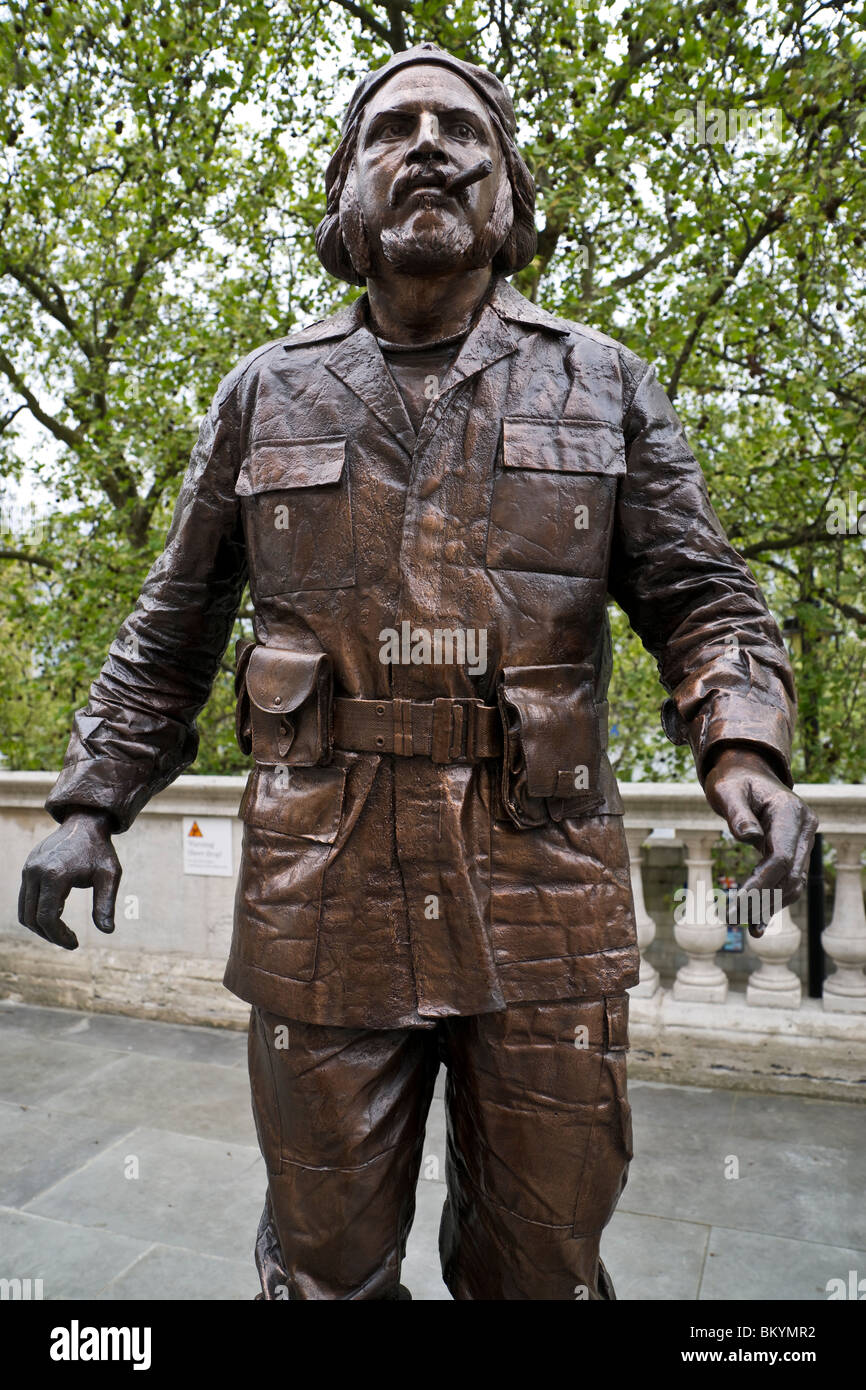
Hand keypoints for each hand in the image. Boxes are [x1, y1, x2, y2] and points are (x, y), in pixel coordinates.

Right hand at [18, 810, 120, 949]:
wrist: (85, 823)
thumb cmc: (100, 850)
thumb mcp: (110, 875)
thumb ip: (106, 903)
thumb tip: (107, 931)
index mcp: (55, 874)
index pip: (47, 918)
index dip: (59, 937)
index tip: (75, 944)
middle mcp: (36, 872)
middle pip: (32, 918)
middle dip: (50, 935)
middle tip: (70, 941)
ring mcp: (28, 869)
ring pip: (24, 911)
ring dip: (41, 926)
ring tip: (63, 931)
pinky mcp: (27, 868)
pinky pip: (25, 899)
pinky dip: (37, 912)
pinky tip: (58, 913)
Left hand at [704, 747, 817, 936]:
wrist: (746, 773)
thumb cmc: (732, 781)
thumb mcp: (727, 790)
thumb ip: (737, 813)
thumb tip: (749, 838)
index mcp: (791, 812)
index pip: (781, 857)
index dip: (761, 883)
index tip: (737, 904)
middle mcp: (804, 828)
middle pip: (790, 874)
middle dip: (764, 900)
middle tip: (735, 920)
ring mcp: (802, 840)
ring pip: (793, 882)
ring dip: (771, 906)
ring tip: (748, 929)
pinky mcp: (794, 850)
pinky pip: (787, 879)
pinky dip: (772, 900)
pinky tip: (757, 923)